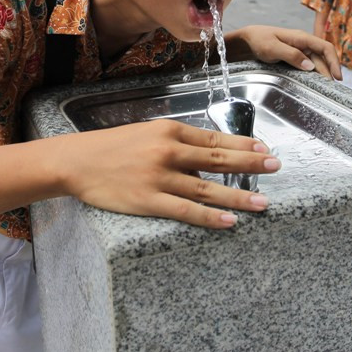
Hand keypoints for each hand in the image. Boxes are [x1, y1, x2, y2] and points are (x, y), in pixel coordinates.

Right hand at [58, 119, 279, 228]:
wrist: (76, 161)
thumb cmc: (111, 147)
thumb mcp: (146, 132)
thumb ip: (175, 141)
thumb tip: (206, 154)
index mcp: (168, 130)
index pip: (213, 138)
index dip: (242, 145)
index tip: (263, 149)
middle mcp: (168, 151)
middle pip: (217, 159)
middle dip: (250, 164)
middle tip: (275, 166)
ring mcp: (159, 177)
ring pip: (207, 188)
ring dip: (239, 196)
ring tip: (263, 202)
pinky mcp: (148, 200)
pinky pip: (186, 210)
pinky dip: (210, 217)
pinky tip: (230, 221)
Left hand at [227, 26, 341, 79]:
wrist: (247, 40)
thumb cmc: (259, 40)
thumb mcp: (272, 48)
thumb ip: (292, 55)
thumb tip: (310, 66)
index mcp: (301, 38)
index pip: (325, 48)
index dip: (334, 62)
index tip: (338, 77)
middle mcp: (304, 43)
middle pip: (322, 58)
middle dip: (329, 72)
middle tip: (330, 90)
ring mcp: (300, 50)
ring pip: (316, 63)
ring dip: (322, 74)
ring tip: (324, 88)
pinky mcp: (295, 56)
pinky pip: (308, 65)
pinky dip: (313, 73)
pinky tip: (314, 82)